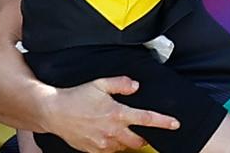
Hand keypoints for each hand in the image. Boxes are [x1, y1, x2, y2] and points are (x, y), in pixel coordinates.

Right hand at [41, 76, 179, 152]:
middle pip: (139, 141)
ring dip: (127, 140)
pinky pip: (110, 151)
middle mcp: (112, 131)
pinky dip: (113, 145)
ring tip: (119, 128)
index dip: (163, 122)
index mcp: (117, 114)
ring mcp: (103, 144)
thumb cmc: (77, 96)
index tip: (175, 124)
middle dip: (144, 137)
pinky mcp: (94, 151)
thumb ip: (121, 83)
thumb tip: (136, 85)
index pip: (146, 119)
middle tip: (140, 128)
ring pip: (124, 147)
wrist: (54, 112)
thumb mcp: (100, 83)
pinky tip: (106, 134)